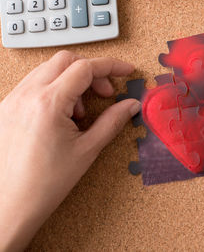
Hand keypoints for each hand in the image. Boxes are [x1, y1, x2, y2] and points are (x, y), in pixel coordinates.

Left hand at [0, 51, 140, 250]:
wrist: (12, 204)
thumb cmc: (45, 182)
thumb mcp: (88, 149)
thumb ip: (113, 121)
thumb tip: (130, 105)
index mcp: (48, 103)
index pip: (85, 67)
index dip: (111, 66)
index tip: (125, 71)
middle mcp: (26, 95)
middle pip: (65, 60)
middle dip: (91, 71)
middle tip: (105, 92)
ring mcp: (13, 100)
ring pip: (48, 70)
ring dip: (72, 80)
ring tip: (80, 110)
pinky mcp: (6, 108)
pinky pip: (34, 84)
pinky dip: (54, 88)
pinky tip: (62, 113)